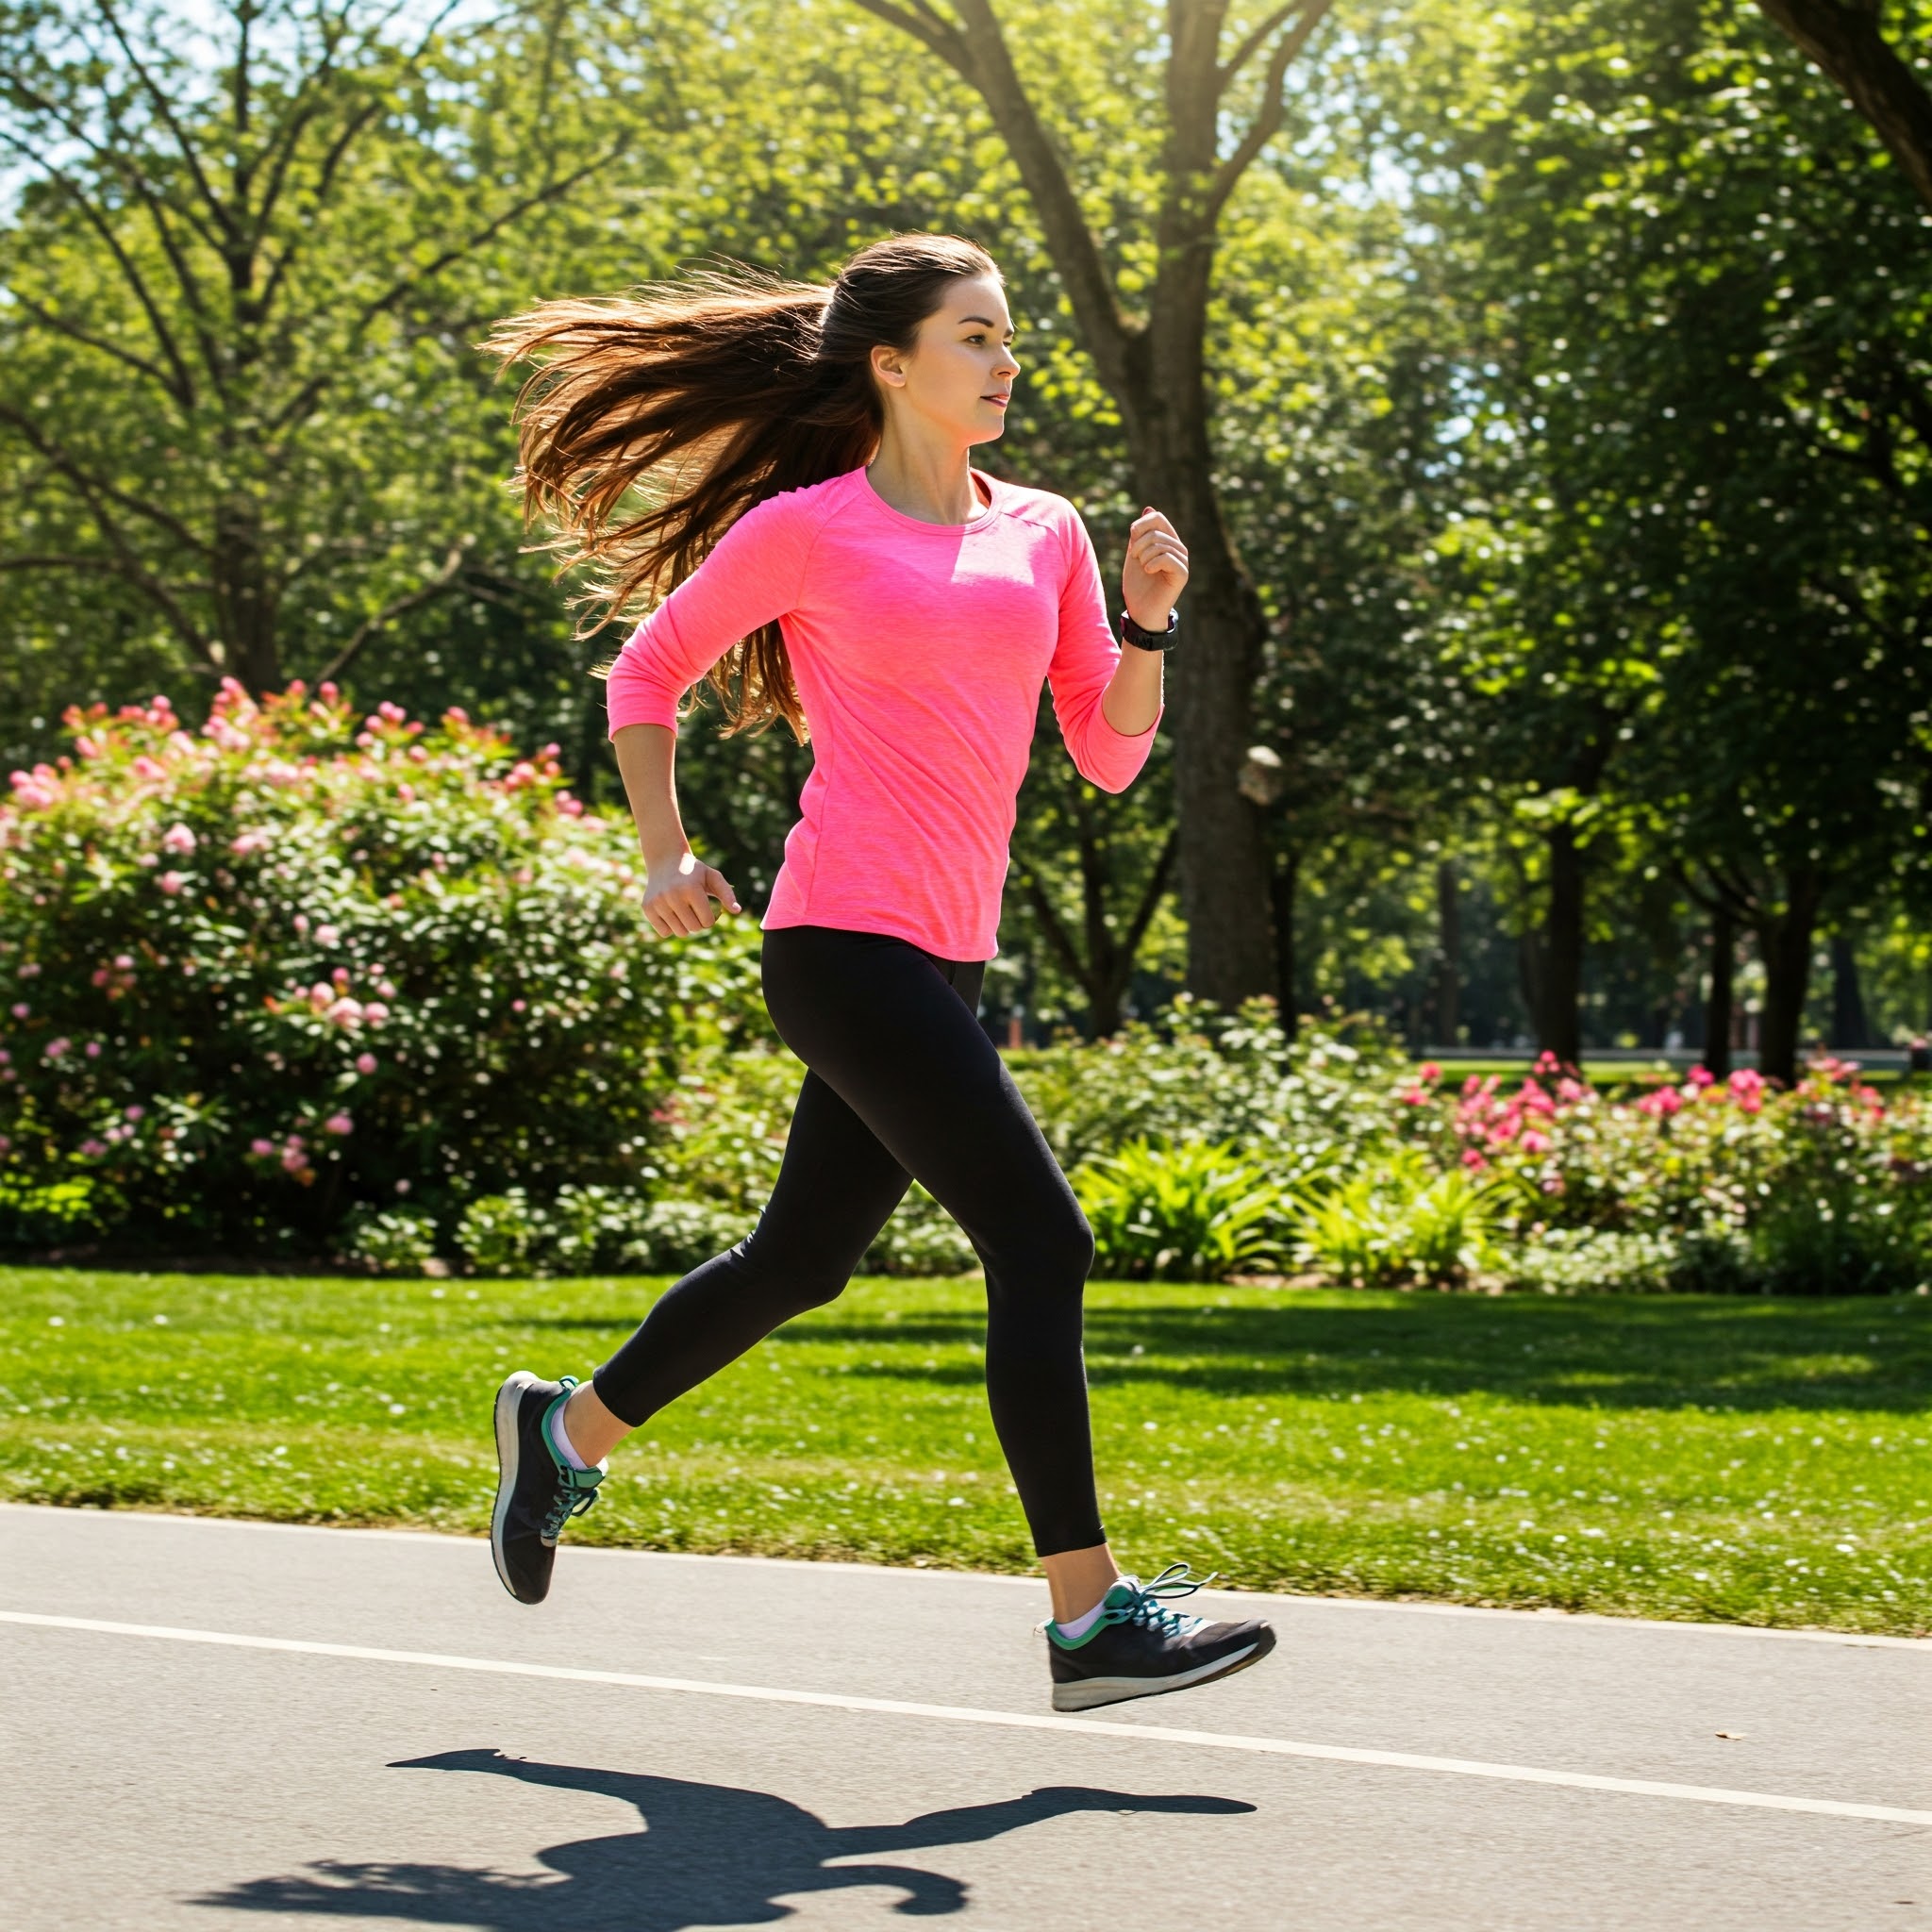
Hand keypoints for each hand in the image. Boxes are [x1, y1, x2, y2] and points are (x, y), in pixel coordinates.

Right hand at [641, 849, 740, 937]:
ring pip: (680, 933)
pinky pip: (664, 933)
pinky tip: (671, 913)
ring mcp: (658, 902)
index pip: (707, 922)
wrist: (666, 860)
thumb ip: (727, 894)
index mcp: (691, 889)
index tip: (706, 909)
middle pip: (694, 929)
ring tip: (684, 912)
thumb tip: (737, 911)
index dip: (710, 919)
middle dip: (698, 923)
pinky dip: (670, 927)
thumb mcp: (713, 877)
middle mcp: (672, 896)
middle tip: (695, 910)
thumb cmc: (694, 872)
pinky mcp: (647, 907)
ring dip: (685, 927)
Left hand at [1123, 506, 1187, 629]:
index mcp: (1167, 542)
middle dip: (1138, 543)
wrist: (1140, 611)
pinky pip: (1166, 557)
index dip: (1140, 524)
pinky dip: (1151, 564)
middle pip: (1157, 530)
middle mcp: (1178, 549)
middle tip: (1135, 559)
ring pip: (1160, 544)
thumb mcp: (1134, 555)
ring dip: (1143, 556)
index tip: (1131, 539)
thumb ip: (1139, 534)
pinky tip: (1148, 572)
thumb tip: (1149, 508)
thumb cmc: (1137, 585)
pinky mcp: (1183, 573)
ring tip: (1143, 568)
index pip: (1158, 518)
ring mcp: (1182, 561)